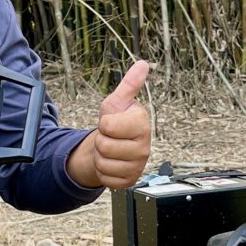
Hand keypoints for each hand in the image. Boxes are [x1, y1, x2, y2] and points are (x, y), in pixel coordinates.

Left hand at [67, 60, 151, 189]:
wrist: (113, 146)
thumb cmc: (116, 121)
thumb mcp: (117, 102)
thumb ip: (129, 84)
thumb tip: (143, 64)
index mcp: (142, 124)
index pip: (108, 126)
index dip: (104, 124)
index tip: (111, 122)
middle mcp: (145, 146)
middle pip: (104, 146)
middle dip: (100, 141)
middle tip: (110, 138)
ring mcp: (139, 165)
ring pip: (104, 164)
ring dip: (100, 157)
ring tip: (110, 150)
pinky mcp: (130, 181)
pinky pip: (106, 179)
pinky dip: (102, 172)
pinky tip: (111, 163)